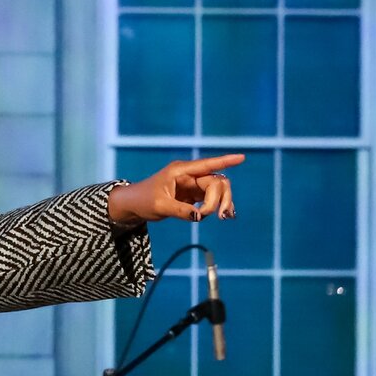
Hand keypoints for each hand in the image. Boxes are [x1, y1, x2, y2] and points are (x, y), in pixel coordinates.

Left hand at [111, 154, 243, 224]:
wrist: (134, 205)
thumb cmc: (143, 201)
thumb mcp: (159, 207)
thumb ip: (180, 211)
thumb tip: (200, 216)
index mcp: (181, 171)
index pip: (206, 164)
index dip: (225, 161)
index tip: (241, 158)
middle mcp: (190, 175)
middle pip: (217, 181)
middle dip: (220, 198)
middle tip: (216, 216)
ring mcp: (193, 185)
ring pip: (218, 189)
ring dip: (223, 202)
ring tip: (222, 217)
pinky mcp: (194, 195)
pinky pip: (212, 198)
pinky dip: (219, 206)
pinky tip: (224, 215)